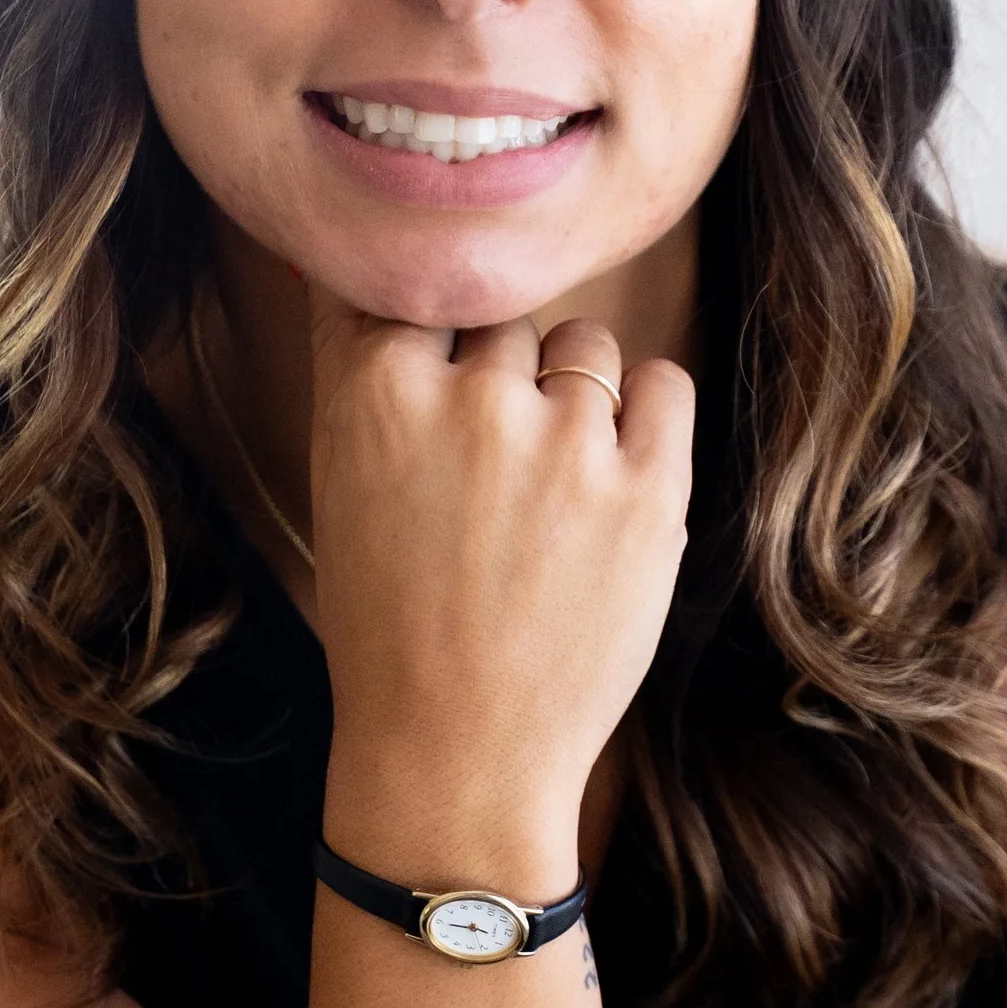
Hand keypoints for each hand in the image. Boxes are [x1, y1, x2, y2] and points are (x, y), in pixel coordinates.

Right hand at [309, 296, 693, 892]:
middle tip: (489, 470)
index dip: (429, 319)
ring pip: (585, 344)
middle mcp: (471, 400)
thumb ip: (363, 369)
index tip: (433, 369)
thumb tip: (365, 255)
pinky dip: (646, 418)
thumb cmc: (391, 624)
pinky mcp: (648, 486)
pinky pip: (665, 385)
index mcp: (373, 392)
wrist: (458, 751)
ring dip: (575, 394)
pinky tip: (614, 476)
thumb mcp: (341, 481)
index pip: (408, 276)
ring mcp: (565, 440)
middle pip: (505, 314)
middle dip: (502, 374)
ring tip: (550, 489)